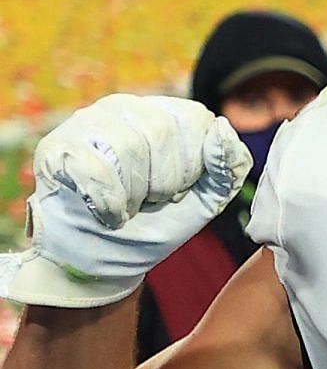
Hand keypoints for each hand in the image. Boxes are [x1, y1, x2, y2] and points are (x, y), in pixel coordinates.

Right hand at [0, 95, 251, 306]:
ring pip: (127, 146)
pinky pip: (94, 168)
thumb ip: (227, 167)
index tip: (178, 191)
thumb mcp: (205, 201)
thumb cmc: (155, 224)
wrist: (103, 260)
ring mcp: (85, 123)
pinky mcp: (56, 148)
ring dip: (135, 192)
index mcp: (163, 114)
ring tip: (127, 205)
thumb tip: (222, 127)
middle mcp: (122, 108)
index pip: (195, 119)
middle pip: (161, 131)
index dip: (193, 165)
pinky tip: (105, 213)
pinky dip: (108, 202)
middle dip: (164, 181)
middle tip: (149, 201)